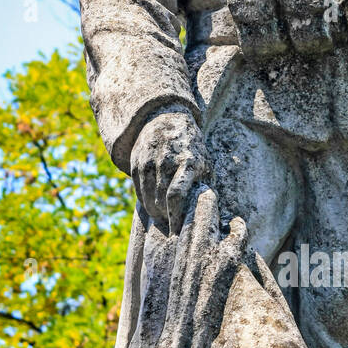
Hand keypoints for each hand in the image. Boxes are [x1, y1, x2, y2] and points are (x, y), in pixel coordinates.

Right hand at [130, 111, 210, 233]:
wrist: (167, 118)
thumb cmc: (192, 147)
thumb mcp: (204, 161)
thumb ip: (205, 184)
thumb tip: (210, 212)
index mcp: (188, 162)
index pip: (176, 195)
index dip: (175, 216)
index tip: (179, 229)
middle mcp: (166, 160)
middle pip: (161, 199)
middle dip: (165, 216)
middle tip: (171, 225)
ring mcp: (149, 160)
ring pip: (148, 196)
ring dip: (154, 211)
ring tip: (162, 217)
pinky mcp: (136, 161)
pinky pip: (138, 189)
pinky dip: (144, 201)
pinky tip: (152, 206)